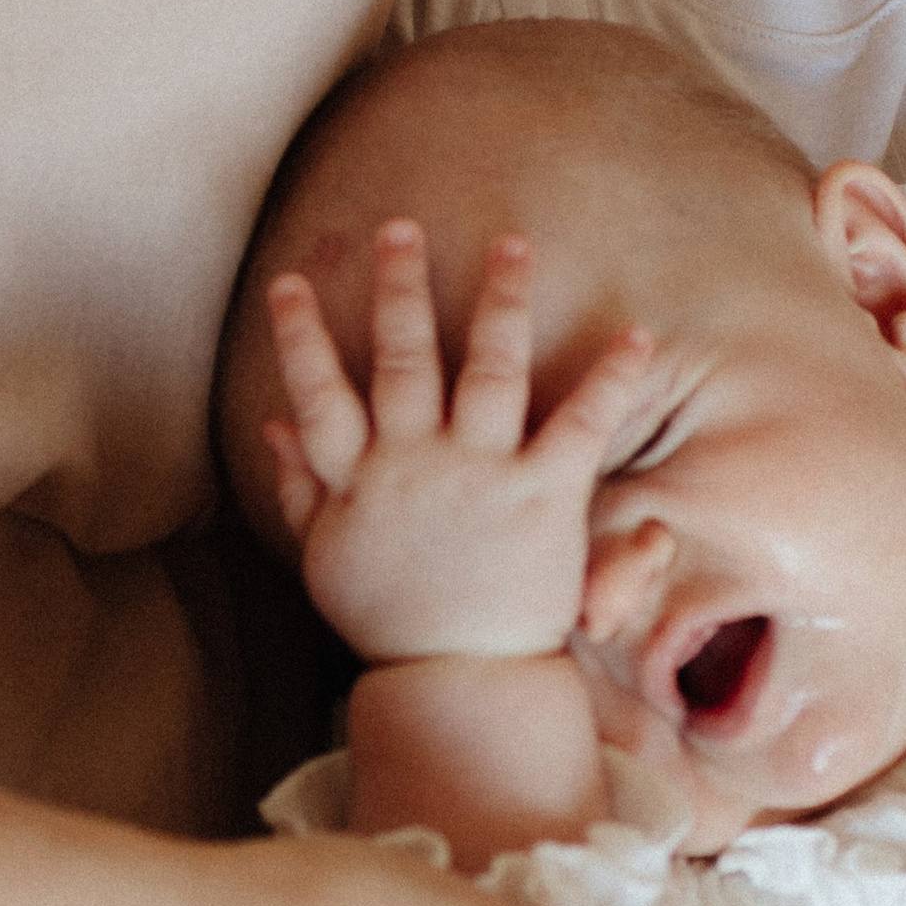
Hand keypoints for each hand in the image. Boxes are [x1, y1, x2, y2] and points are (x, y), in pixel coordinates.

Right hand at [263, 222, 657, 661]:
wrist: (460, 676)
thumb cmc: (393, 617)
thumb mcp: (328, 555)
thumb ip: (300, 485)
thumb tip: (271, 421)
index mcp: (360, 479)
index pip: (318, 393)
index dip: (300, 336)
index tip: (290, 281)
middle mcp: (416, 464)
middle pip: (400, 359)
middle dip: (399, 288)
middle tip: (400, 229)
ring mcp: (481, 474)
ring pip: (486, 369)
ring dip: (499, 302)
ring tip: (512, 244)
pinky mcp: (543, 494)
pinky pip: (579, 423)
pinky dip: (609, 378)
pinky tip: (633, 335)